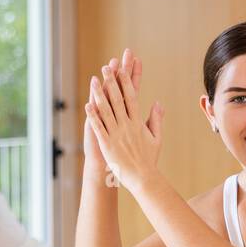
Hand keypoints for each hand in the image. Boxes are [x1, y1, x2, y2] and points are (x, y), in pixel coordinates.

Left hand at [85, 48, 162, 189]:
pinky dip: (93, 116)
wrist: (143, 178)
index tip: (121, 69)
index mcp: (138, 123)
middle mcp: (127, 126)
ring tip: (93, 80)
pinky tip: (87, 104)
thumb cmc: (149, 159)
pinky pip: (99, 127)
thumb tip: (158, 103)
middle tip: (105, 68)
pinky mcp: (108, 144)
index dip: (125, 82)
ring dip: (99, 94)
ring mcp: (117, 135)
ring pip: (106, 110)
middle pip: (118, 99)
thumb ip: (157, 119)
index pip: (132, 97)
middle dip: (111, 82)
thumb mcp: (156, 137)